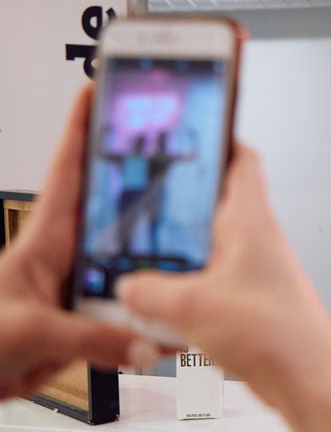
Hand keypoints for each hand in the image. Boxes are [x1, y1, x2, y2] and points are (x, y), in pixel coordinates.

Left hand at [0, 85, 158, 399]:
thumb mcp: (28, 330)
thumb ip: (89, 337)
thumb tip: (147, 342)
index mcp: (46, 239)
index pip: (68, 170)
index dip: (82, 127)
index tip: (103, 89)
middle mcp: (70, 257)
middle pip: (117, 206)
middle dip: (148, 177)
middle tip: (184, 153)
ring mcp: (83, 288)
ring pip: (134, 261)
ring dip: (164, 254)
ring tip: (202, 237)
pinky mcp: (94, 321)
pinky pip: (134, 310)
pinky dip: (158, 315)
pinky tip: (181, 315)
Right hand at [115, 143, 330, 410]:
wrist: (308, 382)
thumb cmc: (276, 337)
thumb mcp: (190, 308)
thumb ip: (146, 292)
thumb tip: (125, 287)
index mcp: (252, 221)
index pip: (242, 158)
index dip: (216, 138)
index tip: (188, 130)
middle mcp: (259, 240)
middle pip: (219, 202)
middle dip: (182, 199)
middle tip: (146, 196)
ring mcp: (259, 272)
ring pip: (215, 245)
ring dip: (183, 248)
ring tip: (144, 251)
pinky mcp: (254, 302)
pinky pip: (215, 280)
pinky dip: (190, 284)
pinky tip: (165, 302)